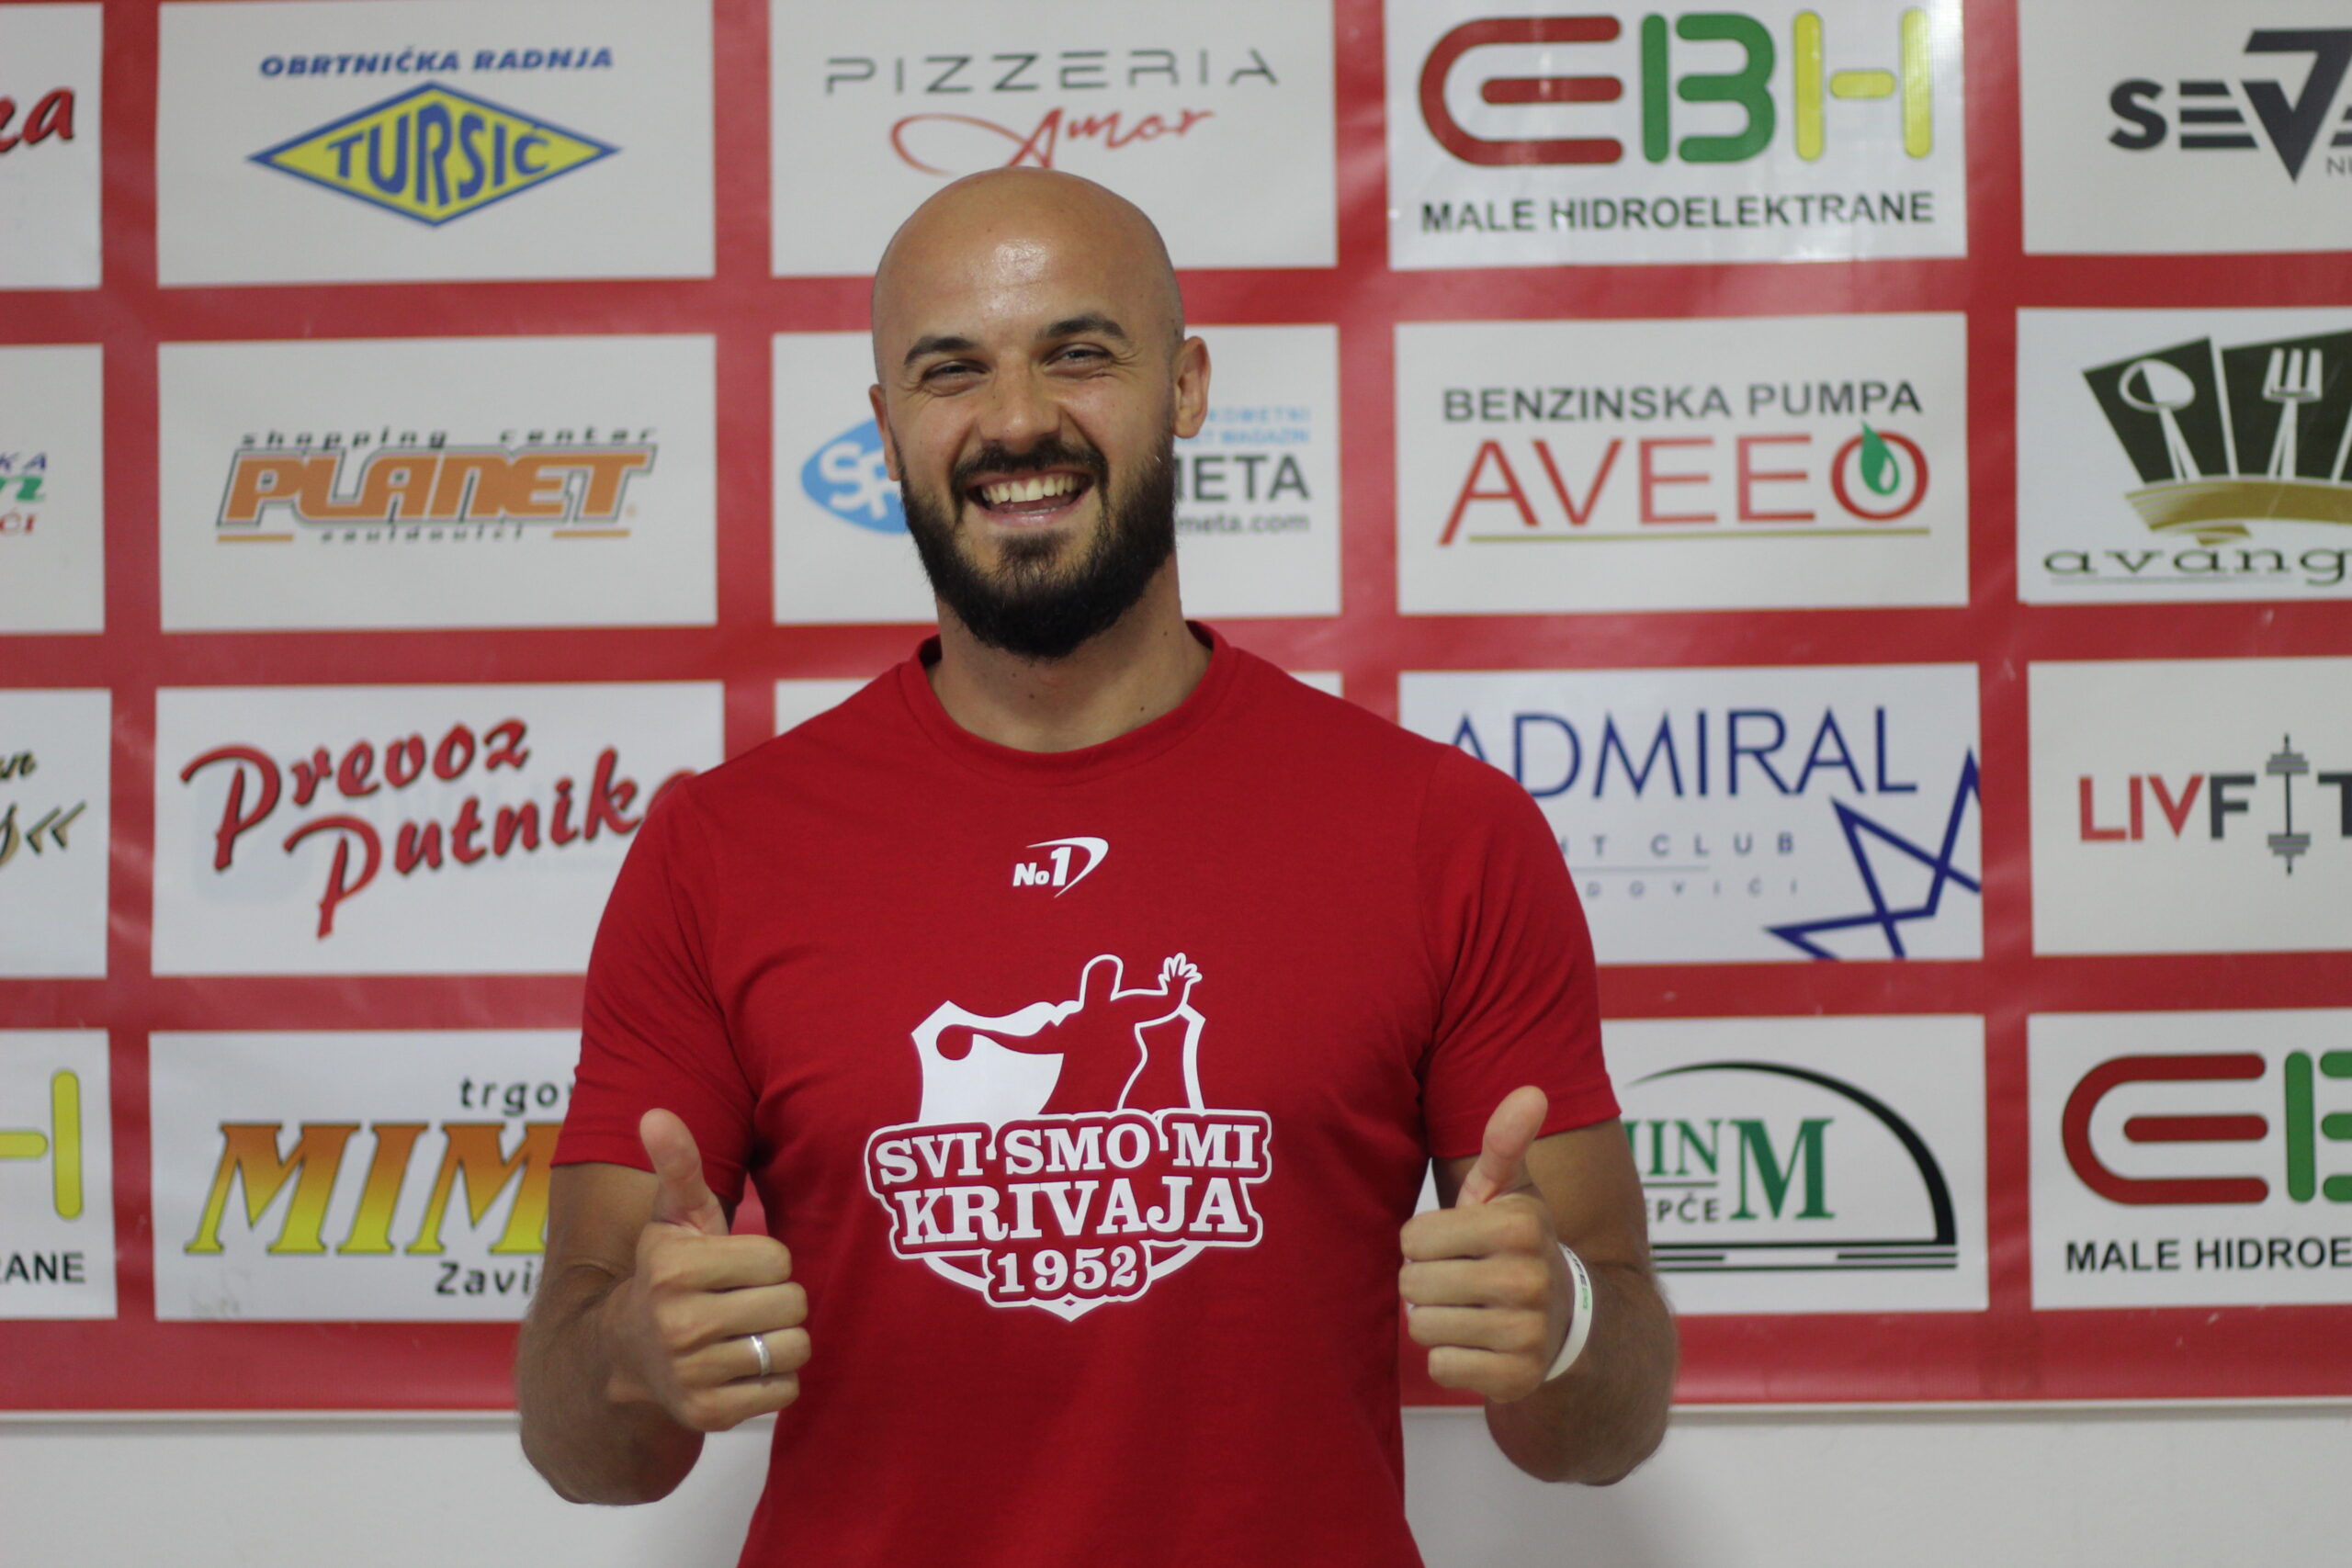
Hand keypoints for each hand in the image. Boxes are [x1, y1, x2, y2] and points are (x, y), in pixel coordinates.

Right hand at [600, 1109, 808, 1432]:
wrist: (624, 1355)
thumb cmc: (666, 1273)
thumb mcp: (672, 1218)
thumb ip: (677, 1166)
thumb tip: (655, 1113)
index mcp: (675, 1270)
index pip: (778, 1259)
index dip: (767, 1260)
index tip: (735, 1267)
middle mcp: (680, 1325)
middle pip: (793, 1304)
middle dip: (779, 1299)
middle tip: (746, 1301)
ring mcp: (693, 1375)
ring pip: (794, 1348)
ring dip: (782, 1339)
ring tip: (749, 1331)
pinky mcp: (709, 1415)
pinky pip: (785, 1390)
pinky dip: (776, 1379)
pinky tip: (744, 1365)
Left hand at [1400, 1085, 1573, 1403]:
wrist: (1567, 1324)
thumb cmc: (1517, 1247)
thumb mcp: (1511, 1193)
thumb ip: (1505, 1143)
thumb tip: (1531, 1090)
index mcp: (1520, 1225)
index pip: (1411, 1238)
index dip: (1424, 1243)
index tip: (1459, 1245)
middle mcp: (1529, 1278)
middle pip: (1412, 1283)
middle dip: (1425, 1283)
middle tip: (1461, 1282)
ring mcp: (1526, 1332)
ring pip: (1422, 1326)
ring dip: (1435, 1320)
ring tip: (1470, 1311)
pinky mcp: (1516, 1379)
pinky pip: (1440, 1366)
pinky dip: (1450, 1358)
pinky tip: (1479, 1345)